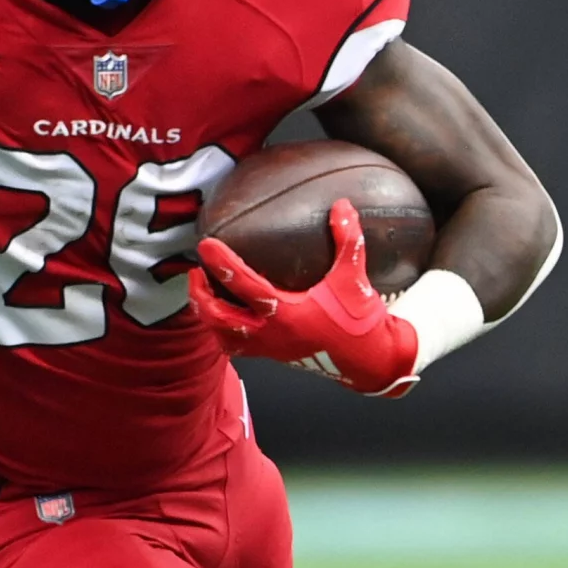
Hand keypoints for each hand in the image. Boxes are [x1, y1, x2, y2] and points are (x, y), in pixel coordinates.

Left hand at [188, 199, 419, 397]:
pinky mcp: (275, 356)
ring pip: (223, 336)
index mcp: (286, 314)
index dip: (222, 264)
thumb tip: (342, 206)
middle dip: (201, 295)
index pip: (243, 285)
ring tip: (202, 293)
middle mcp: (272, 334)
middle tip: (195, 273)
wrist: (372, 361)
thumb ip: (348, 239)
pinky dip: (223, 332)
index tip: (205, 245)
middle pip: (219, 318)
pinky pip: (238, 348)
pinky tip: (224, 316)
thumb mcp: (354, 277)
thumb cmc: (361, 322)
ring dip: (207, 315)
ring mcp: (271, 348)